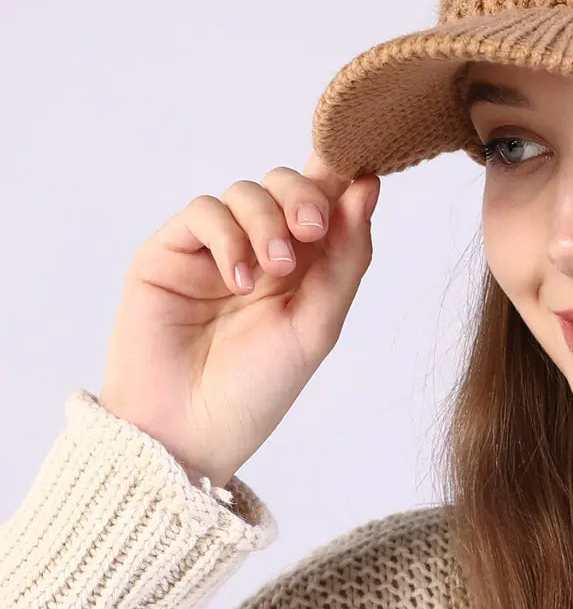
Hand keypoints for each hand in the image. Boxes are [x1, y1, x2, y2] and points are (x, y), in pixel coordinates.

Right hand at [98, 153, 379, 487]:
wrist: (188, 431)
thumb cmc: (258, 388)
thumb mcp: (320, 323)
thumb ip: (347, 255)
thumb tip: (367, 185)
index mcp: (303, 263)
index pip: (323, 198)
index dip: (339, 178)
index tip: (361, 176)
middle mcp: (259, 247)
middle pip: (286, 183)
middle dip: (305, 196)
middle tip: (312, 229)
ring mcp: (214, 248)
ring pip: (245, 190)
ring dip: (267, 221)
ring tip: (271, 272)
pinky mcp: (169, 252)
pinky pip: (203, 212)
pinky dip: (227, 236)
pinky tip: (236, 280)